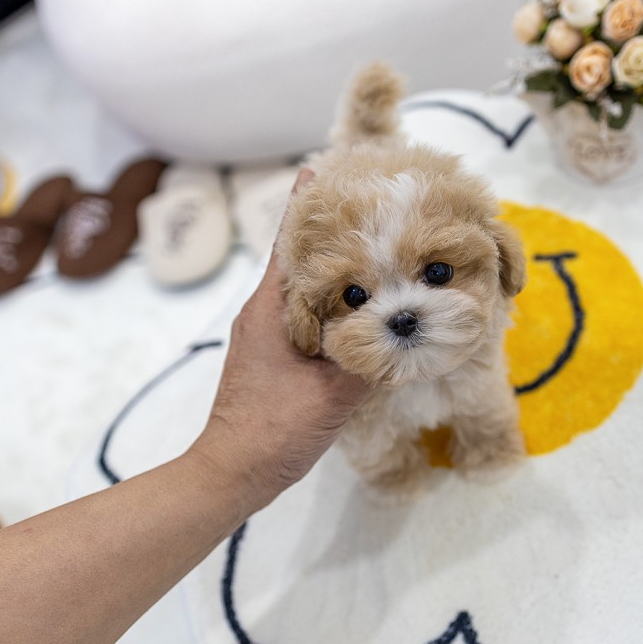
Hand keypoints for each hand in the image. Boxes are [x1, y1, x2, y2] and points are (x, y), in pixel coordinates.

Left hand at [190, 172, 370, 513]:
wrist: (233, 474)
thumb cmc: (273, 430)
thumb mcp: (333, 394)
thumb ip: (371, 358)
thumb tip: (409, 330)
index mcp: (271, 308)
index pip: (289, 240)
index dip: (309, 205)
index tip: (330, 170)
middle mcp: (264, 312)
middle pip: (299, 257)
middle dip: (332, 232)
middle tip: (372, 208)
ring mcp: (267, 334)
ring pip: (305, 287)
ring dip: (336, 269)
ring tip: (378, 250)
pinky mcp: (275, 356)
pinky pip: (308, 315)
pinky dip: (335, 303)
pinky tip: (366, 308)